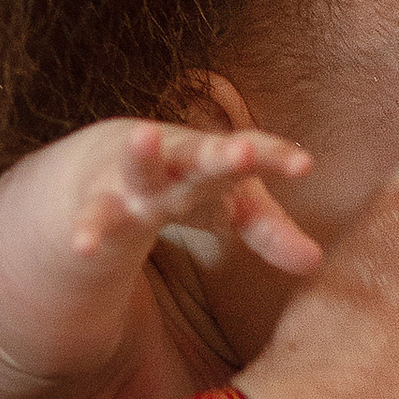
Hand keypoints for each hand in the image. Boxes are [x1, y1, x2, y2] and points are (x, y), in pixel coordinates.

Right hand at [64, 119, 319, 275]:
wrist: (111, 158)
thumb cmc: (189, 184)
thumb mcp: (233, 207)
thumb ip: (270, 231)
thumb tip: (315, 263)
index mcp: (216, 159)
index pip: (251, 153)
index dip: (275, 157)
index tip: (303, 165)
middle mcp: (176, 162)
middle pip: (200, 153)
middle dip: (219, 154)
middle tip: (240, 151)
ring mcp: (133, 179)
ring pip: (138, 167)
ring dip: (140, 154)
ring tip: (140, 135)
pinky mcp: (98, 202)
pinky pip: (94, 217)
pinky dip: (87, 230)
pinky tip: (82, 246)